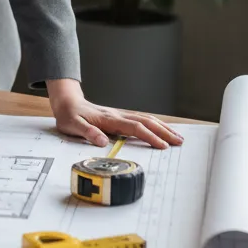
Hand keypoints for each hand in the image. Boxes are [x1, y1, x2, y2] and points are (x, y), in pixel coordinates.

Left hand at [45, 78, 182, 149]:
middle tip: (180, 142)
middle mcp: (117, 115)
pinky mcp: (119, 117)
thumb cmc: (69, 115)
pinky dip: (154, 124)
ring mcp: (119, 115)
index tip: (162, 146)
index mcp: (108, 119)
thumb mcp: (71, 125)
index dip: (149, 136)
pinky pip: (140, 119)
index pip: (133, 127)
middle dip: (163, 132)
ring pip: (145, 119)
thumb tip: (101, 141)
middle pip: (145, 122)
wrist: (67, 101)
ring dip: (162, 127)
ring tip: (178, 137)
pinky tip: (162, 129)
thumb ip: (86, 132)